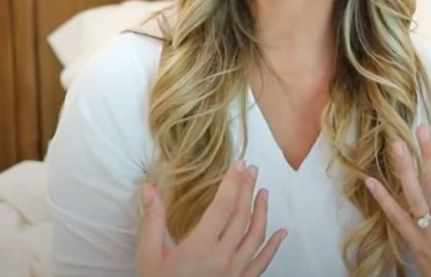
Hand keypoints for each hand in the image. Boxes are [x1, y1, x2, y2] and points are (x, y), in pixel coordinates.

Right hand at [137, 160, 286, 276]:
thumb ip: (153, 220)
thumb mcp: (149, 255)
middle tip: (251, 169)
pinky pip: (262, 263)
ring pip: (256, 236)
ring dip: (262, 211)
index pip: (223, 207)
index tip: (238, 164)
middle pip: (242, 216)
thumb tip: (149, 189)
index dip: (232, 183)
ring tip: (263, 191)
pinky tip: (282, 233)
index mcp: (200, 248)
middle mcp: (222, 258)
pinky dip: (274, 246)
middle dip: (247, 189)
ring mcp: (235, 272)